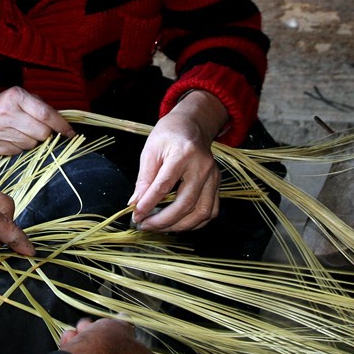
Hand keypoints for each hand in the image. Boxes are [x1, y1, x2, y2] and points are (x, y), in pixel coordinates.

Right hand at [0, 87, 73, 154]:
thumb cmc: (4, 107)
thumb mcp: (21, 98)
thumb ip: (42, 107)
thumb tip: (65, 125)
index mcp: (16, 96)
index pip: (46, 114)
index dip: (62, 126)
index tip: (71, 134)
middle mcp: (5, 111)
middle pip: (42, 133)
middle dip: (44, 134)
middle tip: (36, 130)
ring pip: (30, 145)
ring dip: (30, 141)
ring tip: (18, 132)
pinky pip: (16, 152)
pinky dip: (17, 148)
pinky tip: (9, 139)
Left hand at [130, 90, 226, 231]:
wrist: (191, 125)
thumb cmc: (168, 135)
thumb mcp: (150, 151)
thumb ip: (144, 180)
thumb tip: (135, 204)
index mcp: (183, 154)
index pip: (164, 185)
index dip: (149, 204)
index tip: (136, 215)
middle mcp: (202, 166)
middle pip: (186, 203)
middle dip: (164, 221)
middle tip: (146, 225)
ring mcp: (213, 177)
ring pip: (201, 212)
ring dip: (179, 226)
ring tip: (160, 227)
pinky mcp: (217, 184)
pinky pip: (210, 211)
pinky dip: (195, 223)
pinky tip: (178, 224)